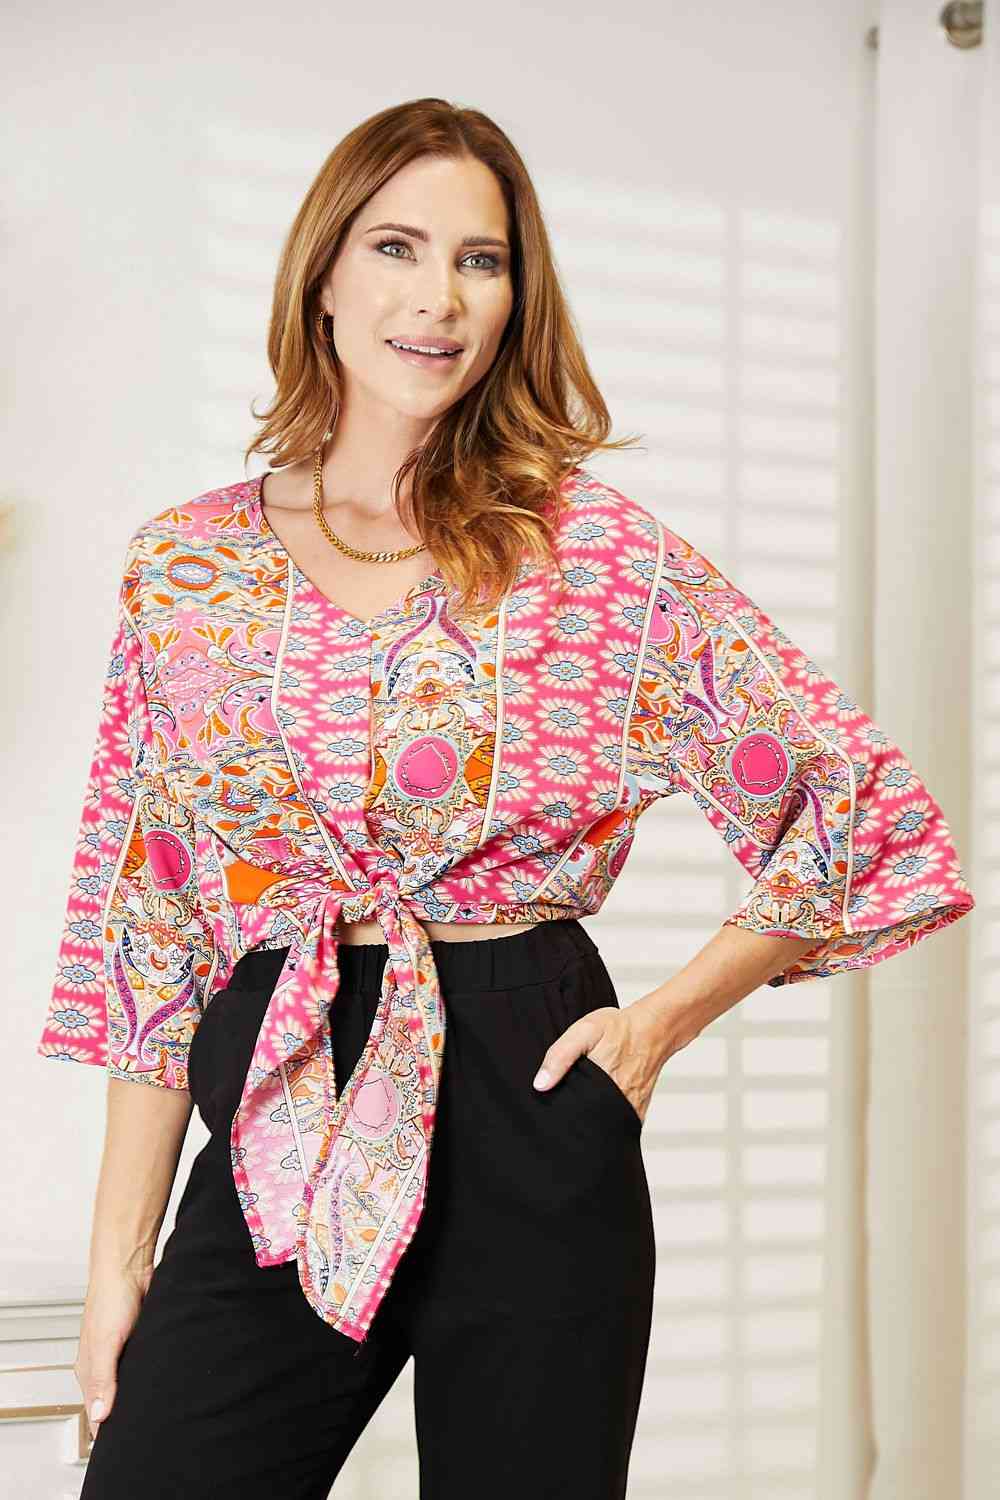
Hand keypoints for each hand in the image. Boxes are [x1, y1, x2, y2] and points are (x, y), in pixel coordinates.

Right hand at [75, 1263, 151, 1440]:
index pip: (95, 1411)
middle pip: (114, 1399)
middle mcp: (105, 1363)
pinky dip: (152, 1373)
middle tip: (144, 1427)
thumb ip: (103, 1379)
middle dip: (126, 1413)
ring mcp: (123, 1351)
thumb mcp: (105, 1342)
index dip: (106, 1428)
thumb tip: (100, 1415)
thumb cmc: (111, 1296)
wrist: (131, 1265)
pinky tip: (163, 1379)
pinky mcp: (142, 1339)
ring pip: (132, 1381)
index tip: (119, 1443)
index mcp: (89, 1369)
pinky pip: (146, 1364)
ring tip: (156, 1407)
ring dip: (141, 1392)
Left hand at [532, 1003, 668, 1125]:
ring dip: (589, 1123)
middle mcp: (616, 1101)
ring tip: (579, 1110)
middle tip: (563, 1110)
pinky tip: (596, 1110)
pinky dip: (605, 1123)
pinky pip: (617, 1126)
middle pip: (585, 1125)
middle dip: (571, 1122)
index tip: (549, 1110)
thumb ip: (560, 1056)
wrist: (653, 1029)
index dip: (556, 1114)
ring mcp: (629, 1110)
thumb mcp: (584, 1031)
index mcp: (599, 1083)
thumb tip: (540, 1085)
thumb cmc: (618, 1028)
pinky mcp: (637, 1113)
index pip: (570, 1113)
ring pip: (601, 1128)